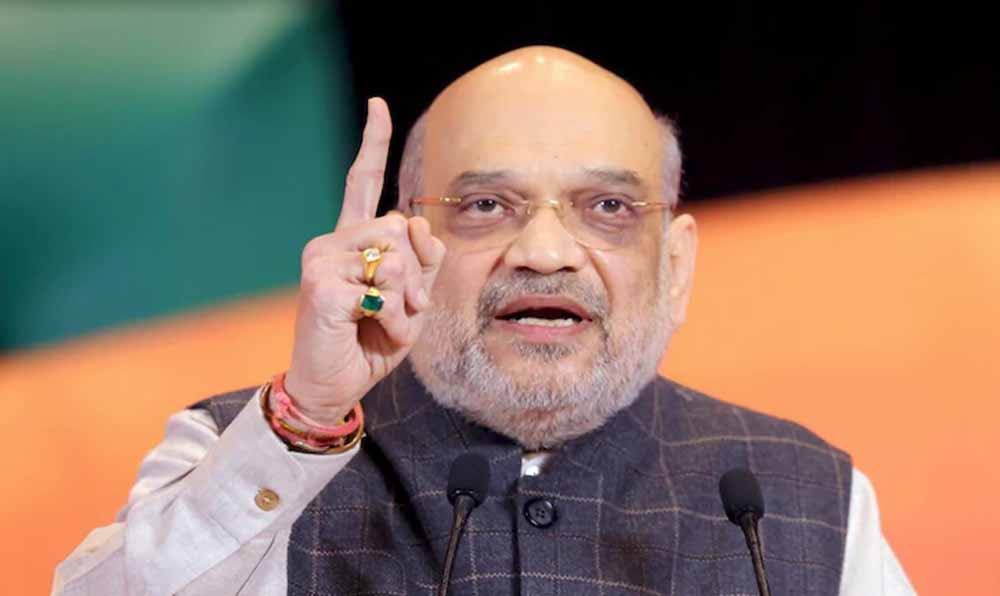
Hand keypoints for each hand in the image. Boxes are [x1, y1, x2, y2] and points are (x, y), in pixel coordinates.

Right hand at [284, 98, 445, 424]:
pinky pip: (382, 290)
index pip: (362, 183)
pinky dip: (390, 319)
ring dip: (405, 301)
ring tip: (381, 322)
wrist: (334, 385)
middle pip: (399, 226)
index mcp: (351, 240)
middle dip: (416, 275)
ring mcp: (320, 259)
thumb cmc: (369, 339)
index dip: (372, 143)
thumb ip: (422, 260)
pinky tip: (367, 330)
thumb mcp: (411, 299)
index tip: (377, 105)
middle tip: (401, 310)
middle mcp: (331, 241)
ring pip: (395, 256)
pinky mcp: (319, 285)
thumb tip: (414, 221)